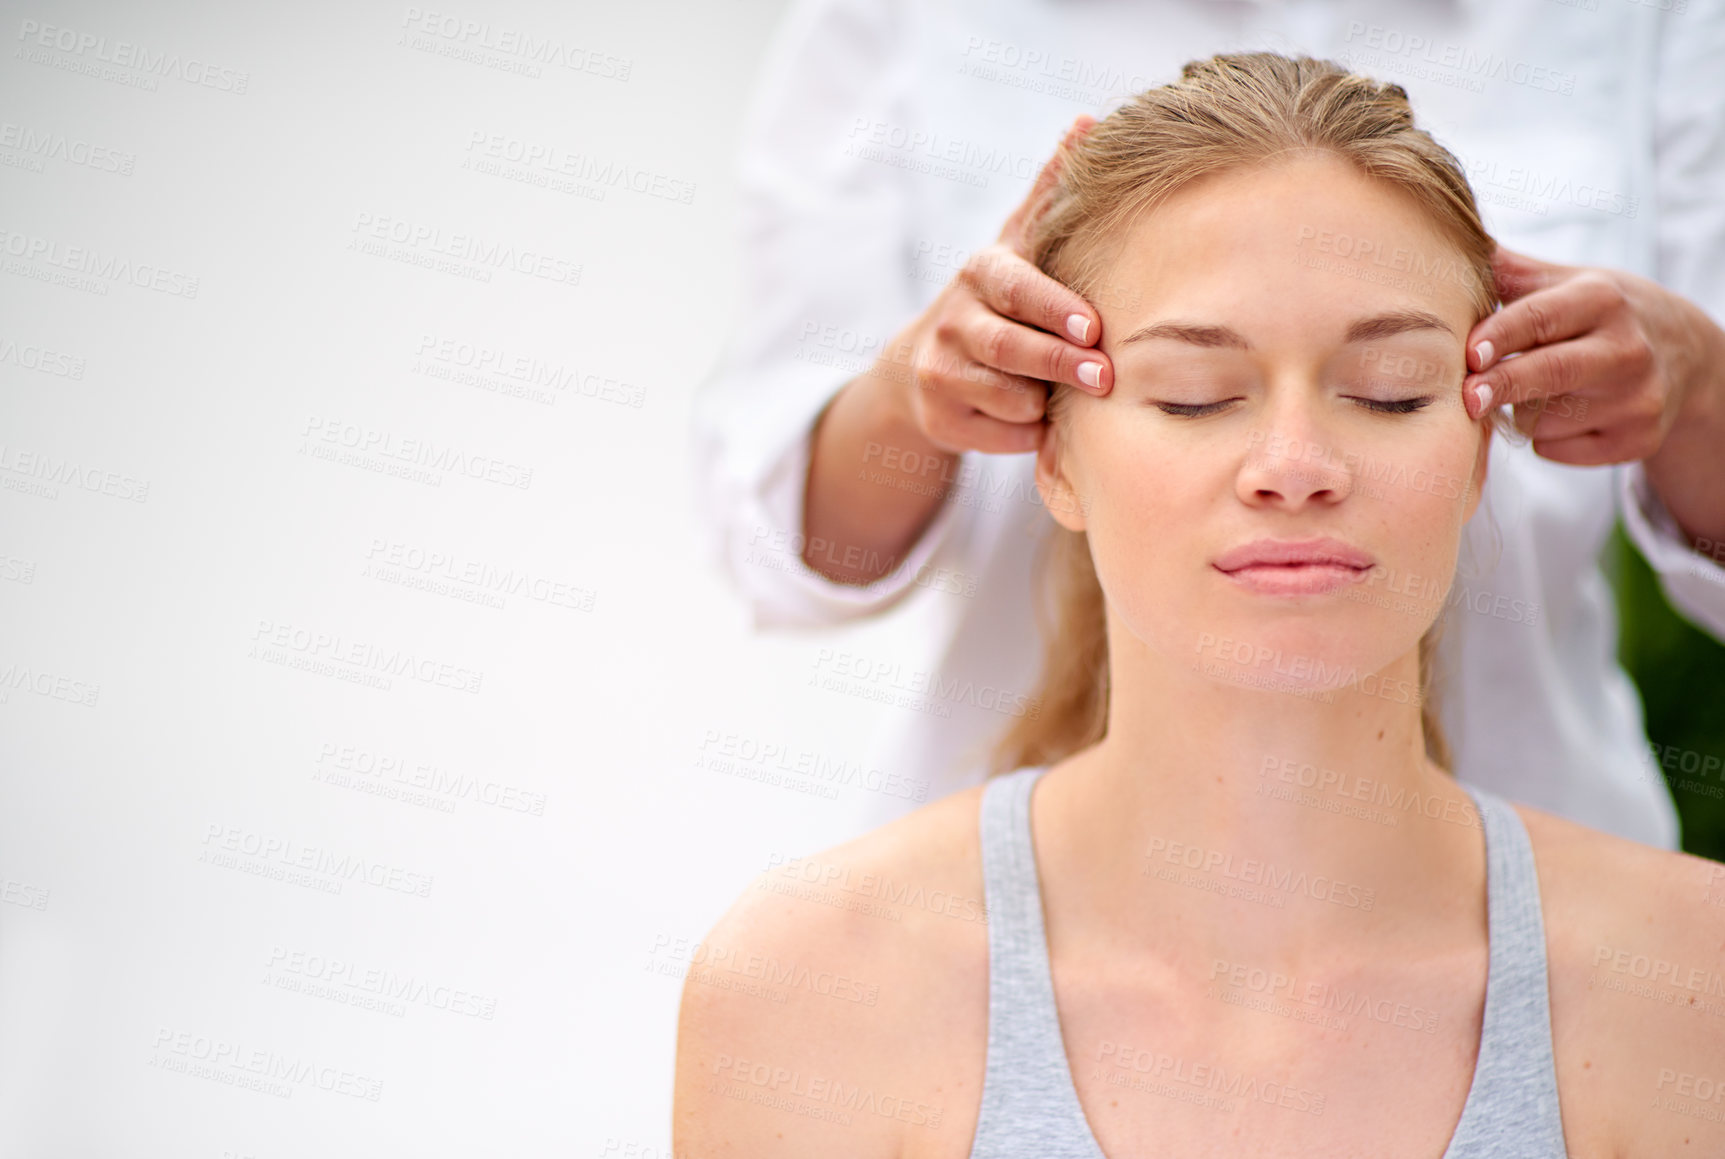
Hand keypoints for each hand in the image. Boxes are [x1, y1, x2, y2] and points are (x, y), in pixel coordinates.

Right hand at [871, 114, 1112, 455]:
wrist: (923, 363)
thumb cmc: (998, 298)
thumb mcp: (1019, 243)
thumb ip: (1051, 192)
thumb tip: (1089, 122)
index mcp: (981, 274)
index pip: (1018, 289)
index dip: (1054, 308)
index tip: (1094, 326)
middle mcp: (954, 321)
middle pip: (1011, 348)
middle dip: (1060, 363)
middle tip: (1106, 376)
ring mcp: (941, 374)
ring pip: (1010, 397)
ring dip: (1045, 400)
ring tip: (1063, 391)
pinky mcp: (943, 421)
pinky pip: (1005, 434)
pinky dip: (1029, 433)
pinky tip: (1035, 416)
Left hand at [1461, 246, 1716, 465]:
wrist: (1685, 356)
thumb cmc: (1604, 316)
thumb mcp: (1569, 282)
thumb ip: (1512, 271)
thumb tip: (1452, 241)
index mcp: (1602, 300)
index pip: (1542, 318)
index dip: (1501, 336)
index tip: (1468, 353)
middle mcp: (1626, 349)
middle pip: (1550, 372)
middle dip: (1503, 385)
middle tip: (1467, 397)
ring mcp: (1636, 399)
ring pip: (1544, 420)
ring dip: (1520, 412)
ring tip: (1541, 391)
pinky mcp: (1636, 441)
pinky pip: (1556, 450)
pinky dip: (1544, 438)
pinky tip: (1568, 416)